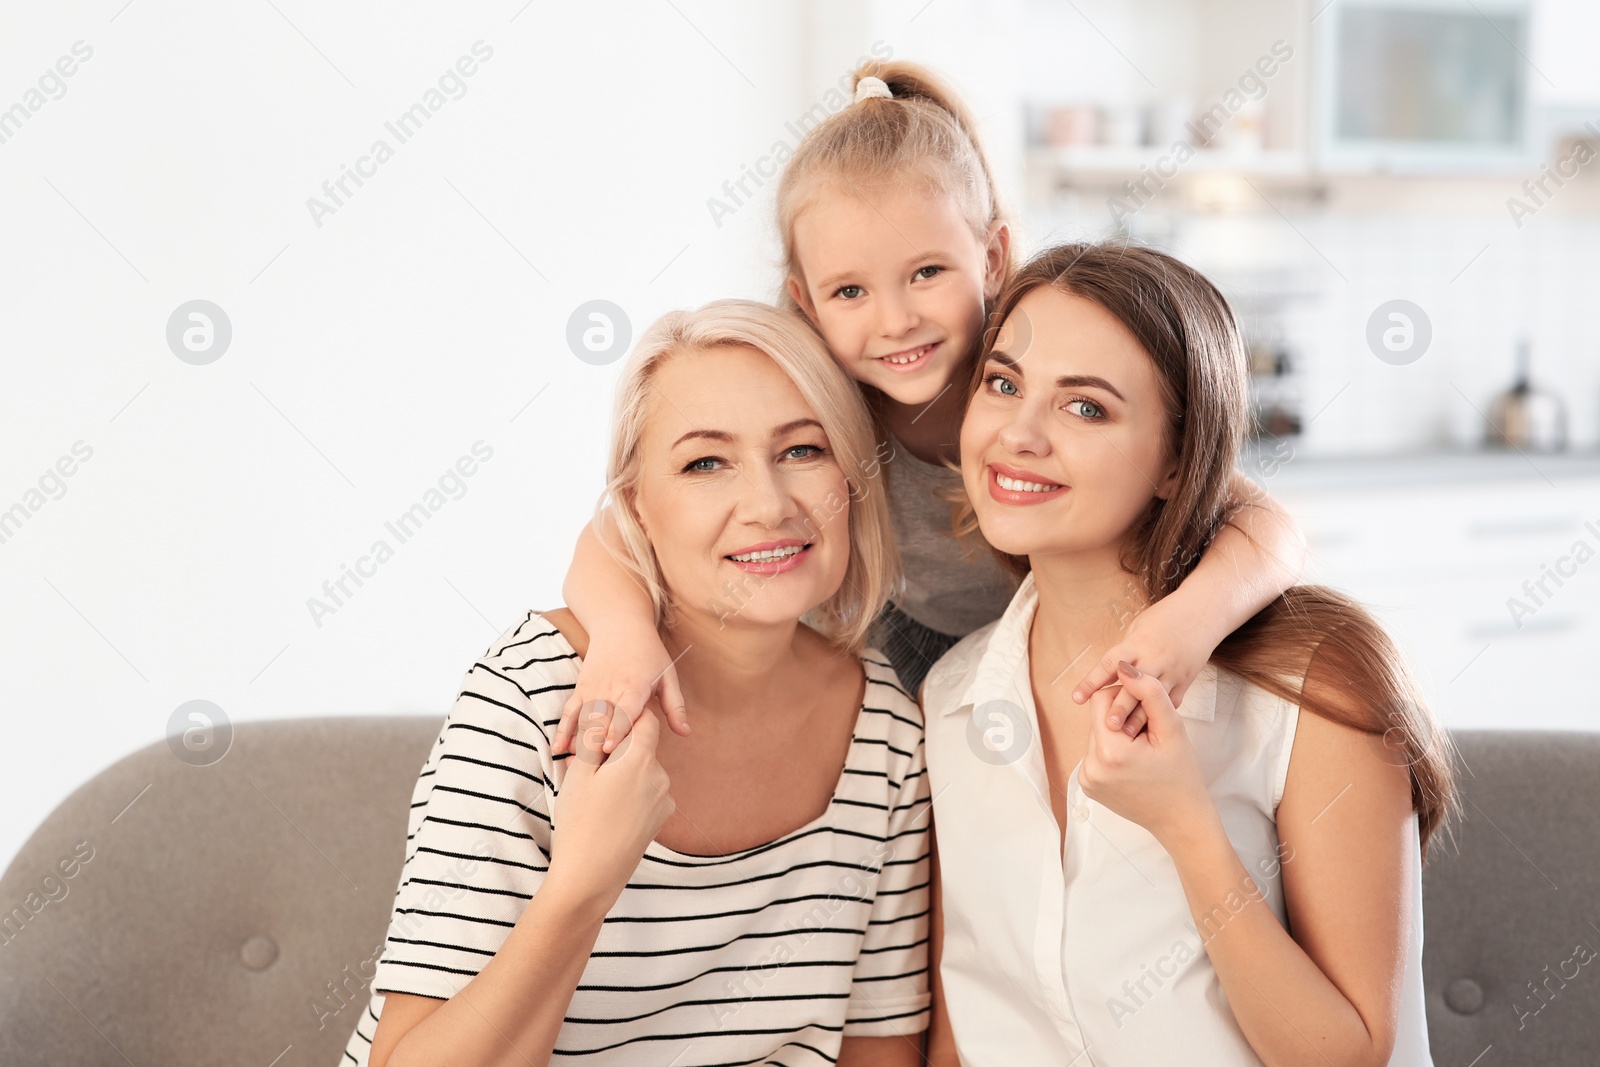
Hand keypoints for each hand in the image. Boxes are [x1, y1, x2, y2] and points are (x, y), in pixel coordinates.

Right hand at [547, 707, 675, 905]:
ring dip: (622, 774)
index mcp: (641, 760)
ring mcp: (664, 801)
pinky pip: (647, 794)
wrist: (590, 877)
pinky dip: (630, 794)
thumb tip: (602, 712)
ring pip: (643, 772)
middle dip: (618, 750)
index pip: (646, 720)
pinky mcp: (660, 820)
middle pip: (643, 747)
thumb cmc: (580, 822)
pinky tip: (607, 812)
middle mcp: (660, 777)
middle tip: (587, 767)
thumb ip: (595, 738)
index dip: (626, 717)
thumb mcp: (579, 773)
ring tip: (592, 794)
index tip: (606, 725)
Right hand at [552, 625, 689, 755]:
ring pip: (583, 718)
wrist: (620, 624)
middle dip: (596, 745)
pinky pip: (569, 711)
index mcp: (635, 686)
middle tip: (594, 773)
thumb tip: (685, 733)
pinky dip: (563, 729)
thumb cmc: (649, 653)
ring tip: (575, 767)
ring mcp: (593, 688)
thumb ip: (675, 706)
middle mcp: (611, 688)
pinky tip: (558, 749)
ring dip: (578, 742)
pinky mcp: (580, 688)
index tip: (608, 749)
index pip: (624, 711)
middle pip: (601, 720)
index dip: (616, 730)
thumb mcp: (668, 676)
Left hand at [1071, 595, 1209, 737]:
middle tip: (1109, 725)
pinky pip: (1172, 701)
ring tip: (1129, 734)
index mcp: (1137, 643)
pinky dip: (1161, 714)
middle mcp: (1154, 658)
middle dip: (1121, 706)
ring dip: (1141, 717)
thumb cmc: (1164, 618)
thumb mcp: (1137, 628)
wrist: (1201, 612)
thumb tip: (1107, 675)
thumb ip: (1123, 653)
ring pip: (1155, 698)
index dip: (1092, 681)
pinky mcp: (1186, 680)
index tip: (1077, 697)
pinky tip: (1150, 728)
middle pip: (1134, 686)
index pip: (1111, 664)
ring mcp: (1172, 671)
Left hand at [1078, 662, 1213, 846]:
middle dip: (1121, 720)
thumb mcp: (1172, 729)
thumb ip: (1149, 693)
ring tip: (1143, 752)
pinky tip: (1134, 765)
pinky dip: (1112, 752)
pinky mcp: (1087, 786)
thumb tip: (1123, 667)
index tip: (1147, 717)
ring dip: (1117, 736)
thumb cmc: (1181, 775)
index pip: (1101, 699)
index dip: (1125, 700)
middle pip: (1097, 718)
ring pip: (1096, 735)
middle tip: (1148, 738)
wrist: (1181, 819)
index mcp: (1108, 751)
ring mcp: (1086, 779)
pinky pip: (1094, 754)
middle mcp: (1089, 767)